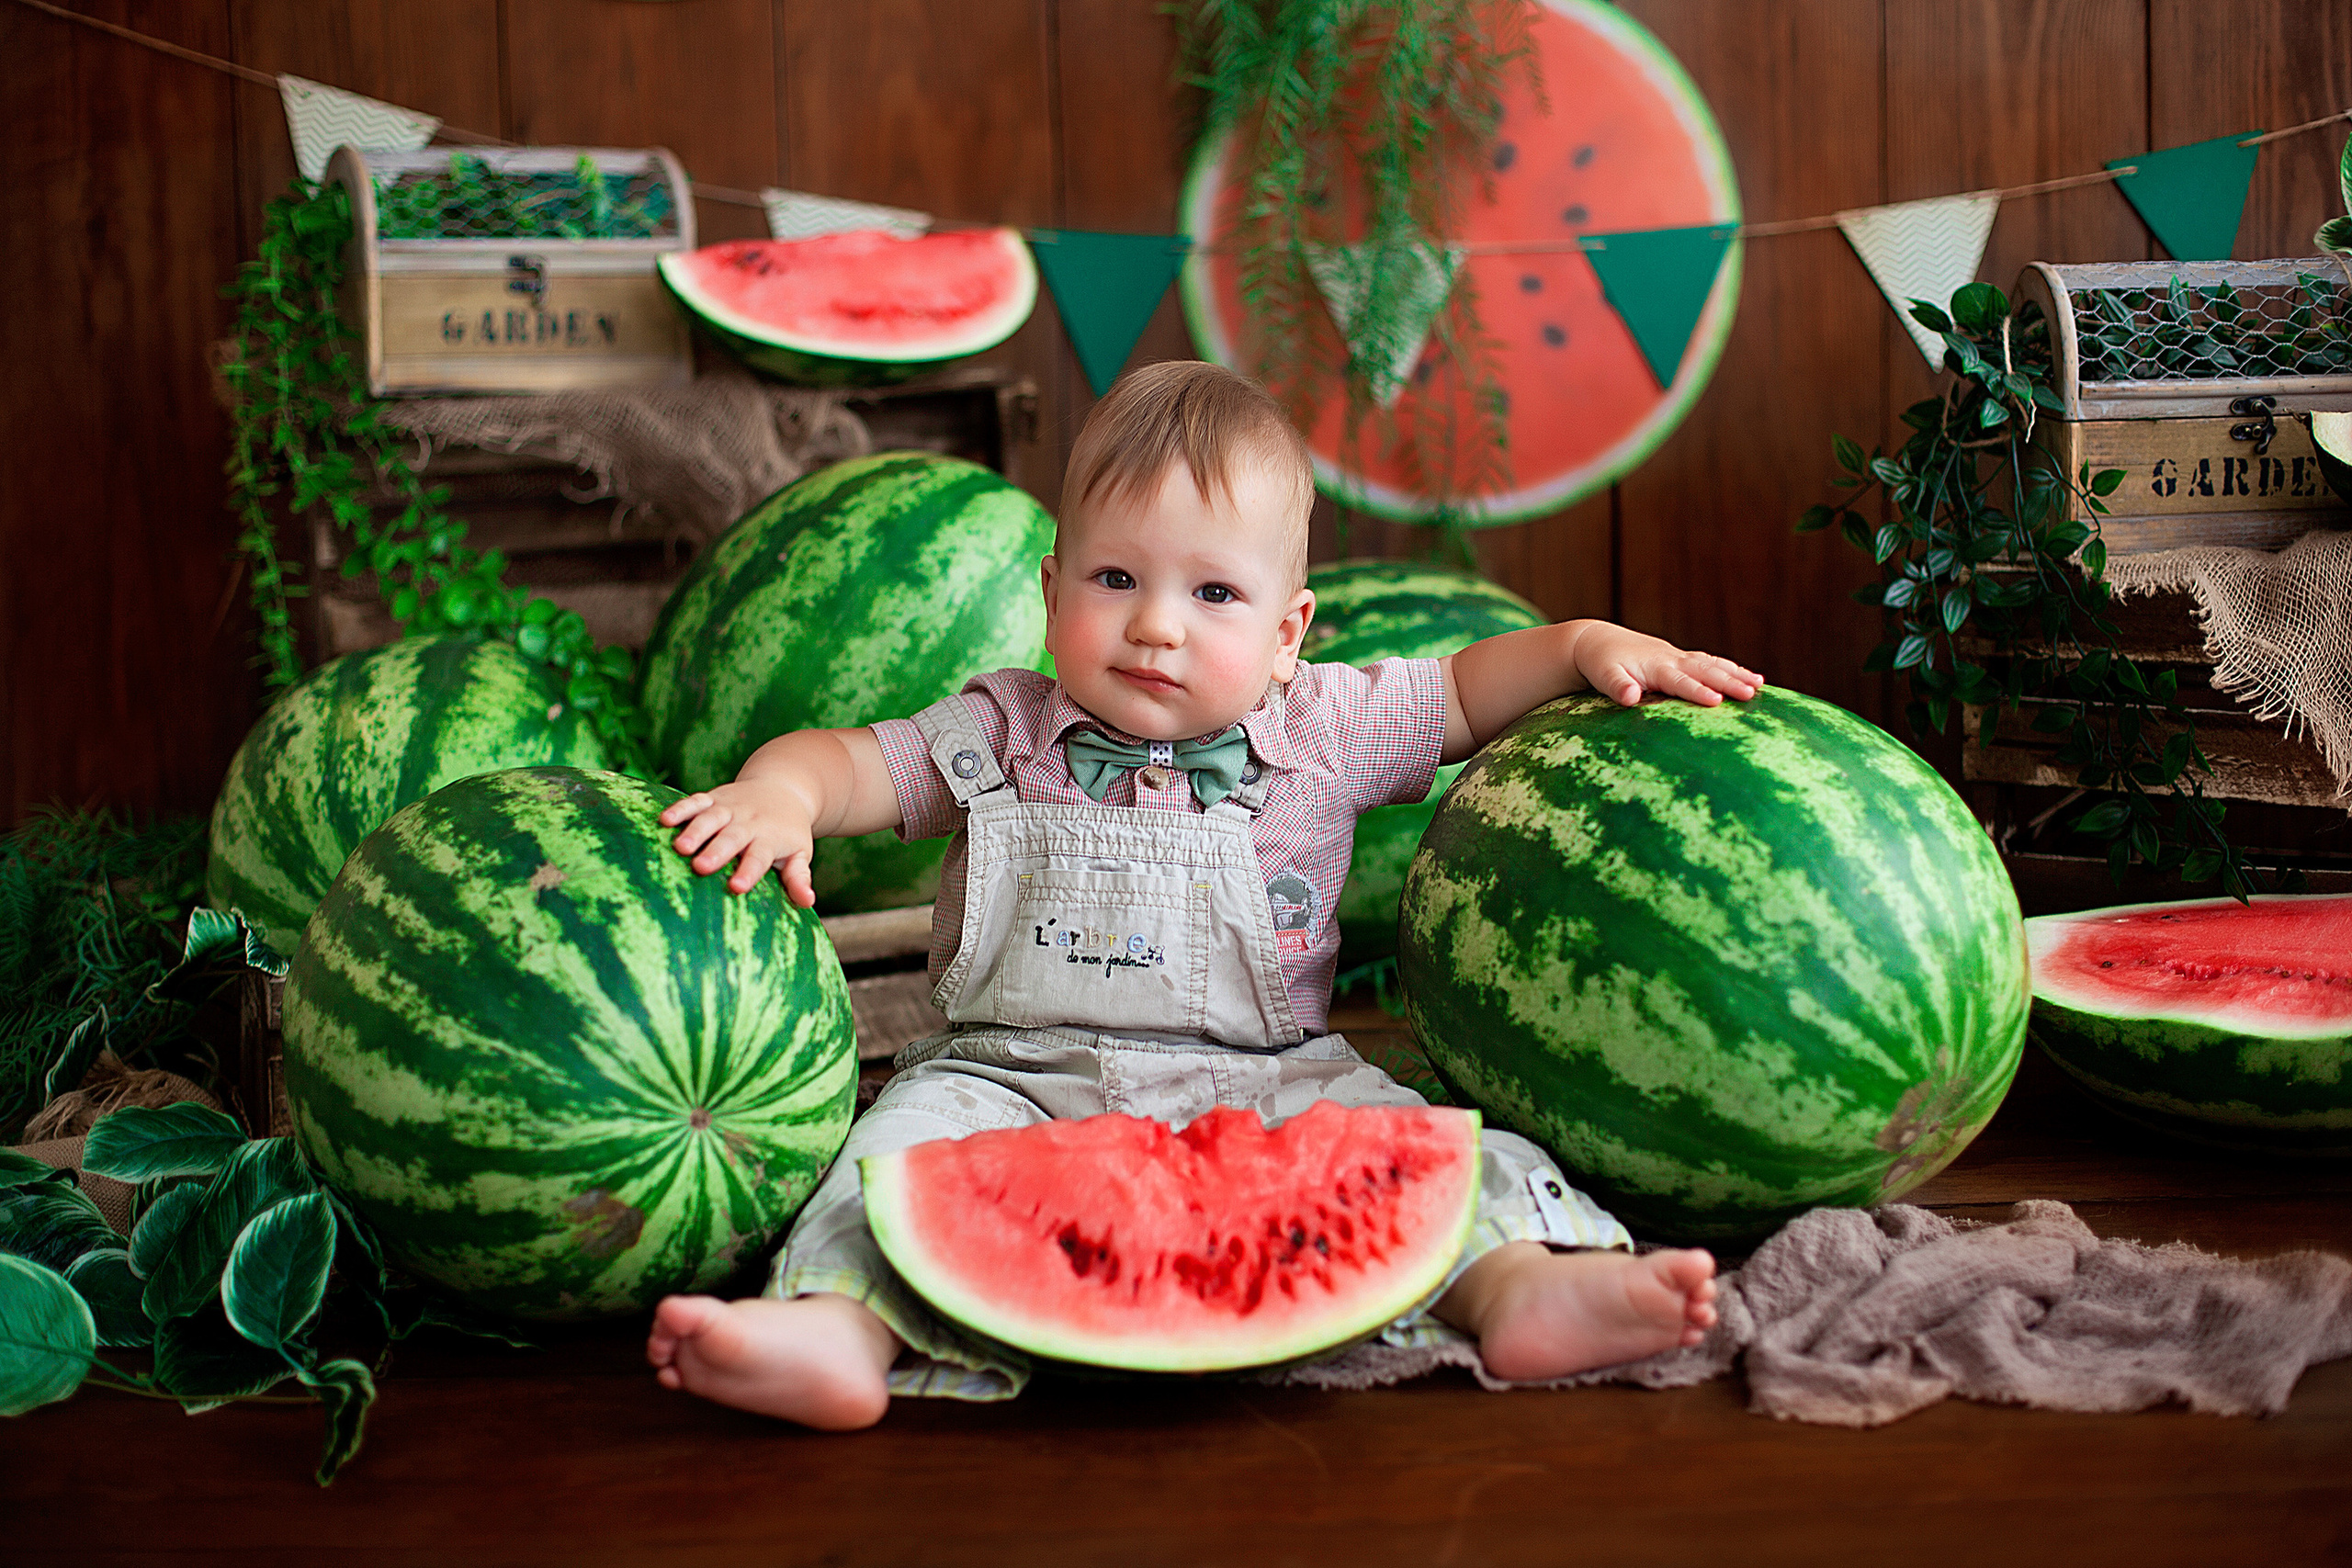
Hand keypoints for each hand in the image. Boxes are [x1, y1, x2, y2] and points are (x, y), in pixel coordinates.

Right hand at [659, 782, 817, 903]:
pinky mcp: (713, 798)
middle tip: (701, 867)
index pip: (759, 857)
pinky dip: (681, 808)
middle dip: (717, 852)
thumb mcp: (800, 853)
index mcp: (770, 839)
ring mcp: (730, 808)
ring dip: (695, 831)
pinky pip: (696, 801)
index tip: (737, 887)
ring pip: (711, 818)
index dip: (749, 871)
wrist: (784, 787)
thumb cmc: (789, 832)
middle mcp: (749, 822)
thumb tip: (808, 902)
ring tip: (680, 847)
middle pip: (732, 837)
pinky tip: (664, 820)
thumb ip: (799, 878)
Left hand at [1572, 624, 1763, 707]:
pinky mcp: (1681, 659)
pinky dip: (1731, 669)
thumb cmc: (1601, 663)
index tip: (1717, 701)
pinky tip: (1753, 679)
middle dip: (1729, 683)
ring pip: (1713, 664)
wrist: (1597, 641)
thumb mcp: (1604, 676)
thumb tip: (1629, 699)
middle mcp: (1672, 659)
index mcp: (1655, 666)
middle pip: (1705, 671)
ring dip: (1737, 674)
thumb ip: (1618, 687)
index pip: (1680, 681)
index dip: (1698, 691)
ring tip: (1760, 686)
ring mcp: (1679, 657)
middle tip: (1751, 695)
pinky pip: (1711, 663)